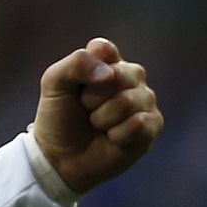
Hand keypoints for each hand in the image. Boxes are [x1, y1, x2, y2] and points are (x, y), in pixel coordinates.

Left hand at [32, 38, 162, 193]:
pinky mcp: (152, 125)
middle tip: (85, 109)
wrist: (60, 157)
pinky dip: (117, 135)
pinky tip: (112, 138)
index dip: (86, 71)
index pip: (104, 49)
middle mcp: (130, 76)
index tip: (76, 88)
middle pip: (119, 75)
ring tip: (97, 124)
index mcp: (107, 61)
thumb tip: (110, 74)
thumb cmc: (59, 117)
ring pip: (128, 101)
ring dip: (103, 119)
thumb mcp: (54, 83)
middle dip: (92, 98)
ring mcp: (144, 100)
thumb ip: (76, 64)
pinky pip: (139, 124)